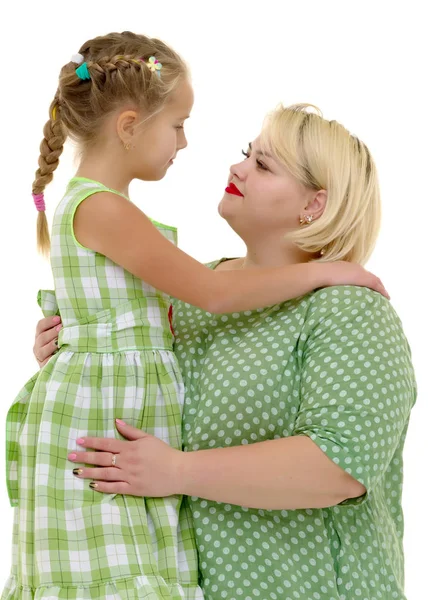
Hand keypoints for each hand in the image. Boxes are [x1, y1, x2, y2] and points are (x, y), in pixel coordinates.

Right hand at [34, 316, 61, 366]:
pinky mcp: (44, 366)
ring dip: (51, 344)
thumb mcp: (61, 335)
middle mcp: (38, 345)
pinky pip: (47, 362)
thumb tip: (69, 317)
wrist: (64, 365)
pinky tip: (59, 353)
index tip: (58, 318)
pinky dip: (52, 358)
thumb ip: (62, 327)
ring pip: (42, 350)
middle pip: (41, 337)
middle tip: (61, 328)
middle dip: (52, 332)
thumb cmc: (64, 345)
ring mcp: (40, 356)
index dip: (48, 321)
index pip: (40, 326)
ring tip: (60, 341)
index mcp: (41, 335)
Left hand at [68, 419, 183, 496]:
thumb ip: (130, 431)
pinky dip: (103, 486)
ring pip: (105, 474)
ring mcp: (129, 476)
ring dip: (89, 472)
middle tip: (70, 456)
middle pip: (102, 458)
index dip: (92, 442)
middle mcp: (127, 461)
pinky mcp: (133, 488)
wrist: (178, 471)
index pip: (106, 443)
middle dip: (85, 457)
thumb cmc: (164, 452)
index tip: (79, 441)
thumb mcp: (148, 438)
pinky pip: (114, 487)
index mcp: (130, 448)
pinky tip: (92, 485)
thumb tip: (116, 421)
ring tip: (75, 472)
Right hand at [325, 262, 388, 298]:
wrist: (320, 274)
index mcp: (345, 266)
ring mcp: (360, 272)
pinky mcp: (364, 278)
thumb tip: (322, 290)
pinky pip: (377, 285)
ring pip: (374, 280)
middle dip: (374, 284)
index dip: (363, 281)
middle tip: (378, 293)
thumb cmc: (317, 278)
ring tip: (383, 296)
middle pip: (368, 276)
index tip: (365, 288)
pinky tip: (386, 297)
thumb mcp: (323, 279)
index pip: (358, 274)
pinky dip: (382, 291)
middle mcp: (354, 267)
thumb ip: (327, 283)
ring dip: (380, 287)